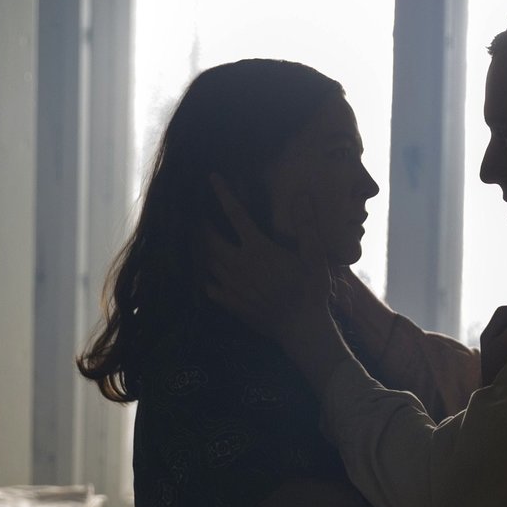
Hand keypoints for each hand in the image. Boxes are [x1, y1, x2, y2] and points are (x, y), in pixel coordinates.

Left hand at [203, 175, 331, 342]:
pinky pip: (208, 286)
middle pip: (209, 238)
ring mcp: (232, 285)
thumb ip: (306, 226)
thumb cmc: (311, 291)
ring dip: (197, 246)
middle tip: (191, 210)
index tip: (212, 178)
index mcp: (259, 249)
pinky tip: (200, 272)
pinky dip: (202, 276)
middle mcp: (240, 264)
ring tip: (191, 235)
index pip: (236, 215)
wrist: (302, 329)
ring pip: (205, 260)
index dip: (223, 194)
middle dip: (198, 222)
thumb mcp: (315, 257)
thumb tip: (302, 195)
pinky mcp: (231, 302)